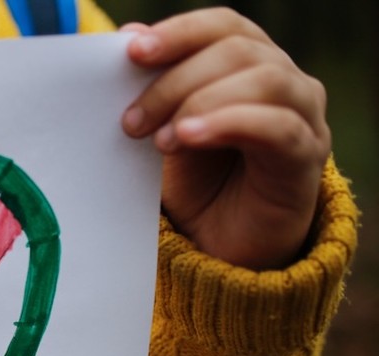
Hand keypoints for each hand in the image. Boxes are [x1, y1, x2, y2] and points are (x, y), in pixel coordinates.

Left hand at [120, 8, 330, 269]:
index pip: (223, 26)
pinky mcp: (307, 158)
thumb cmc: (197, 182)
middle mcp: (286, 82)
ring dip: (201, 101)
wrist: (221, 248)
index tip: (131, 51)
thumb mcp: (165, 130)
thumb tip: (129, 36)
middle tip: (131, 120)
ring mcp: (303, 117)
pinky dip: (229, 124)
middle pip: (238, 50)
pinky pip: (278, 127)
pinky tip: (188, 137)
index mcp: (250, 64)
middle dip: (175, 81)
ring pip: (265, 80)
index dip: (179, 32)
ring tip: (159, 138)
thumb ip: (154, 87)